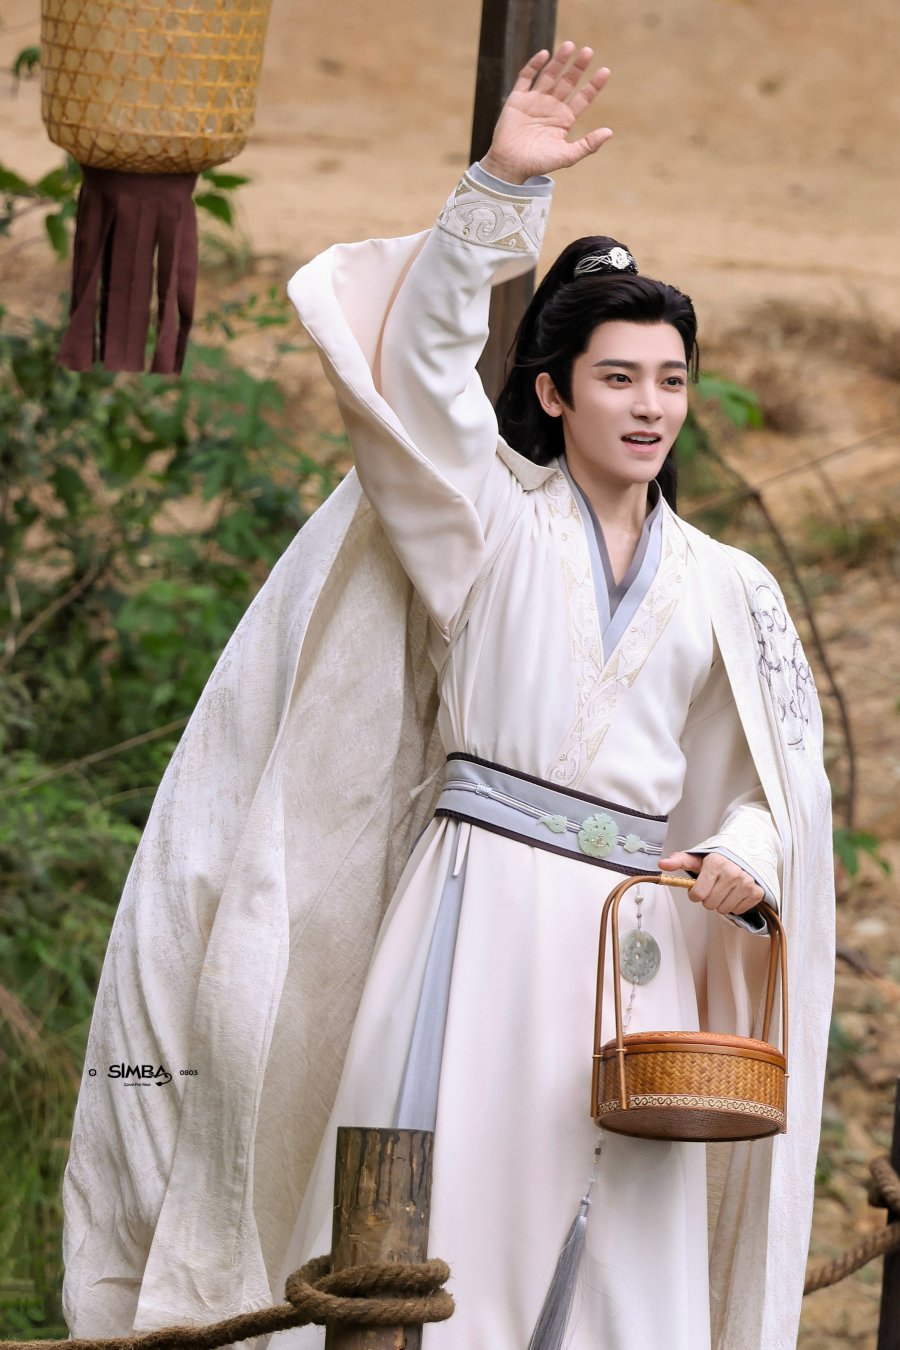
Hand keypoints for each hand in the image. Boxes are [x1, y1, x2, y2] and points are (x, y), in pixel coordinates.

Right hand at [480, 42, 612, 185]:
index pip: (583, 98)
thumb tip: (609, 132)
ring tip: (570, 46)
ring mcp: (534, 101)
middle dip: (578, 67)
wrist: (510, 166)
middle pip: (568, 82)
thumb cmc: (538, 164)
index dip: (593, 85)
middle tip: (588, 52)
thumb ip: (588, 145)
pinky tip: (544, 54)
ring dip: (559, 61)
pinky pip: (526, 77)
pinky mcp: (517, 99)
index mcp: (564, 119)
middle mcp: (551, 107)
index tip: (605, 71)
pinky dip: (534, 65)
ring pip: (549, 75)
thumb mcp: (567, 156)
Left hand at [658, 851, 764, 916]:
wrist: (744, 855)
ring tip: (724, 889)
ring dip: (721, 902)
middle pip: (710, 905)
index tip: (699, 886)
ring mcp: (747, 883)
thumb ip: (679, 861)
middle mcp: (733, 872)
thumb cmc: (717, 860)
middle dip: (708, 898)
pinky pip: (738, 911)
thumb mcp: (698, 859)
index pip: (697, 894)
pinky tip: (735, 892)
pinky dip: (735, 904)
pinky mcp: (757, 892)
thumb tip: (661, 863)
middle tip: (713, 887)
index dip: (695, 893)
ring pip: (724, 910)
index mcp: (715, 863)